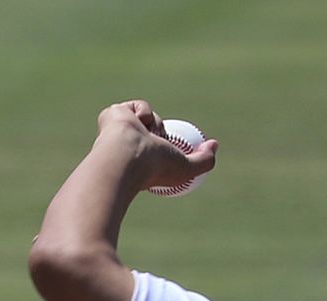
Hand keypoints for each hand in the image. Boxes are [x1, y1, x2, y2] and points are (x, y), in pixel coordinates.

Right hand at [96, 100, 218, 195]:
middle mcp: (128, 147)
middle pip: (155, 129)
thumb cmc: (155, 166)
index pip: (160, 148)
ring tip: (147, 137)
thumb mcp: (186, 168)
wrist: (127, 155)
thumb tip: (214, 145)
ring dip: (155, 123)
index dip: (171, 144)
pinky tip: (136, 124)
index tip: (180, 144)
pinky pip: (139, 106)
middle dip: (162, 132)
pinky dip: (144, 113)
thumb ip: (204, 160)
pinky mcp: (112, 115)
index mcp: (141, 162)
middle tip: (164, 140)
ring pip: (150, 116)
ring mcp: (119, 131)